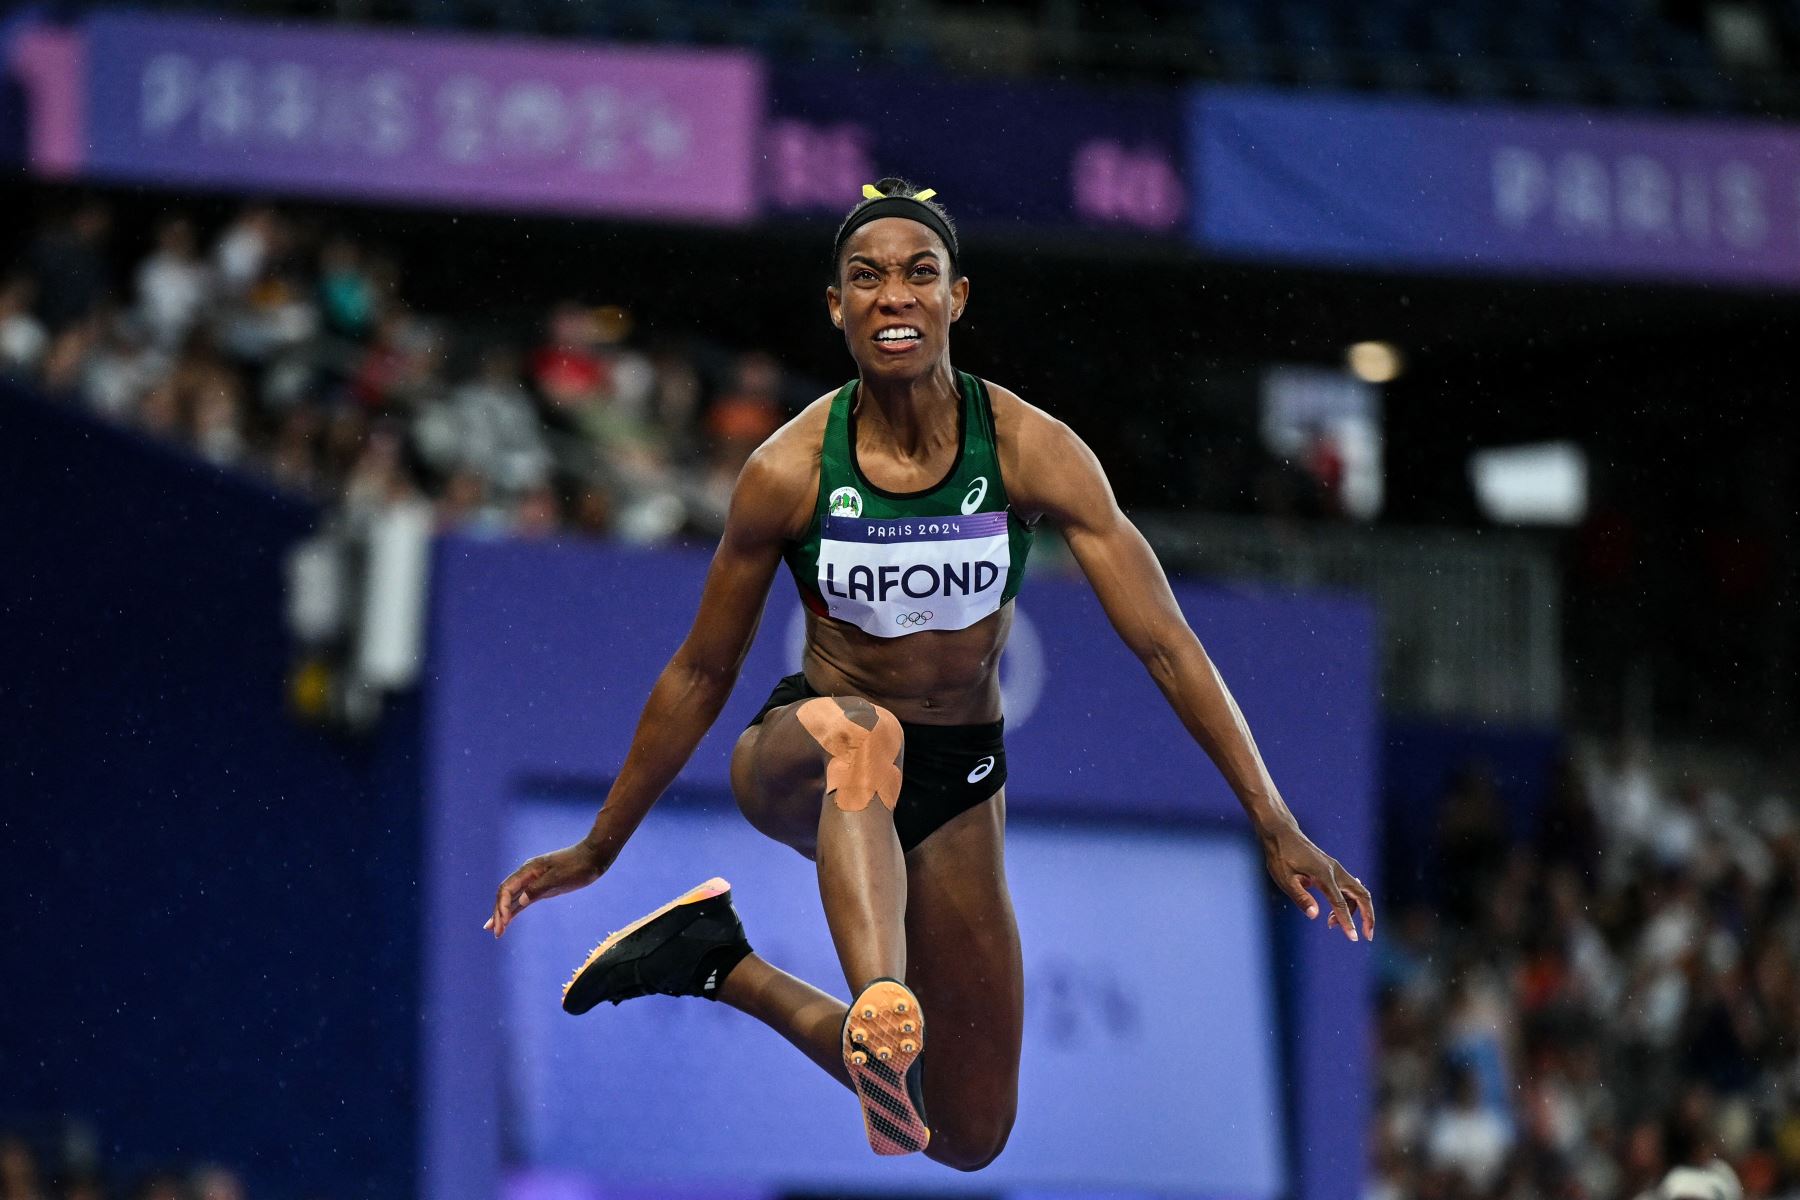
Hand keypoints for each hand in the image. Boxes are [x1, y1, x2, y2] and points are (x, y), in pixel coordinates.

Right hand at [484, 841, 607, 937]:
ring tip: (495, 930)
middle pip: (506, 895)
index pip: (506, 889)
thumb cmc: (578, 865)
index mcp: (529, 870)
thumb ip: (538, 888)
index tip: (503, 923)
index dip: (501, 906)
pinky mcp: (542, 888)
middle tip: (496, 933)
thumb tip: (520, 900)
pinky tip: (509, 919)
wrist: (594, 857)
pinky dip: (515, 910)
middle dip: (499, 913)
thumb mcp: (559, 877)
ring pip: (513, 899)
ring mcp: (534, 882)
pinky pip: (524, 900)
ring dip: (503, 914)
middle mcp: (527, 875)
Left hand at [1259, 820, 1375, 942]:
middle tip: (1367, 936)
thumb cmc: (1281, 857)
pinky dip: (1347, 902)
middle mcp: (1335, 871)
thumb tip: (1314, 915)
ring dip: (1353, 911)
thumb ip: (1300, 897)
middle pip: (1362, 895)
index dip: (1347, 922)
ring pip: (1357, 892)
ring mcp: (1337, 869)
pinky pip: (1349, 888)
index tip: (1354, 938)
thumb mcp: (1285, 879)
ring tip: (1331, 924)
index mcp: (1324, 875)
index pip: (1340, 903)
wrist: (1283, 835)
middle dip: (1369, 916)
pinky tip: (1335, 911)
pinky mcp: (1334, 869)